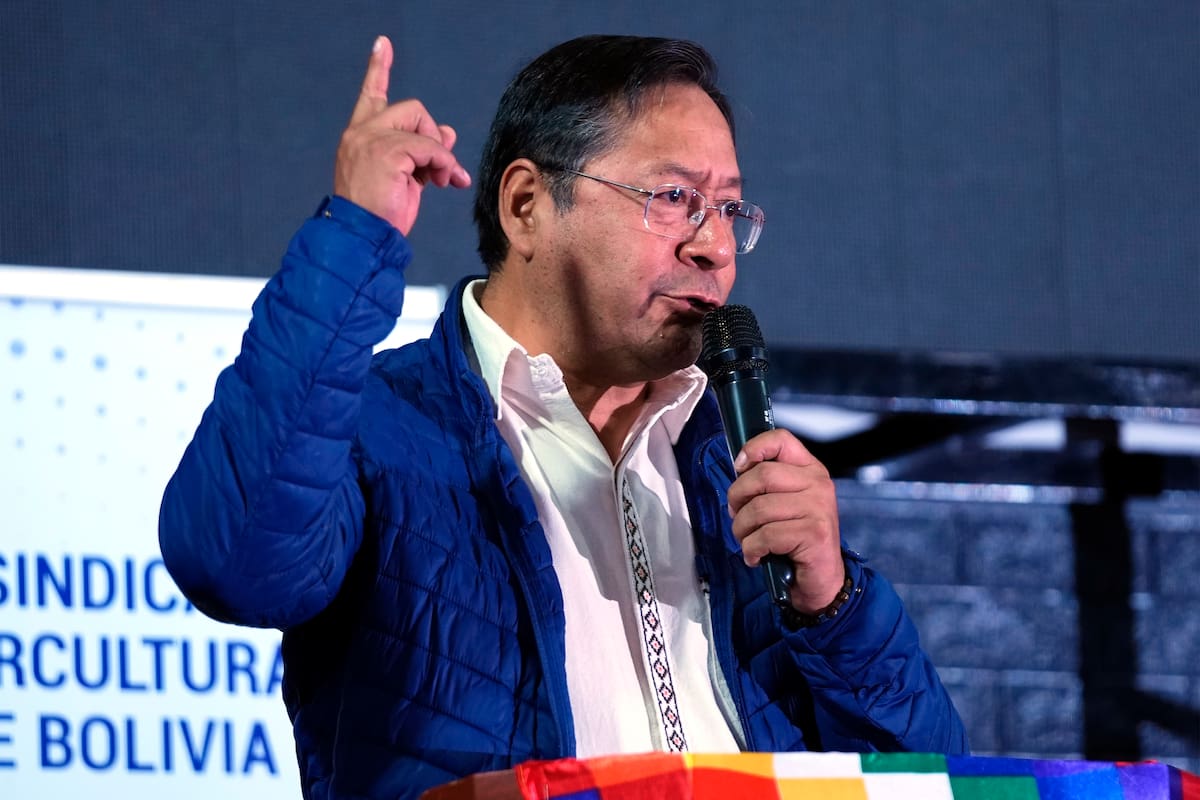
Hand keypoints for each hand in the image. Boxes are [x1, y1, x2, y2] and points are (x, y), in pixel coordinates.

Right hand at [333, 36, 471, 234]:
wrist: (363, 238)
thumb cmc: (380, 214)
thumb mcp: (406, 177)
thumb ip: (421, 151)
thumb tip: (446, 132)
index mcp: (359, 137)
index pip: (370, 95)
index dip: (379, 69)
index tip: (384, 45)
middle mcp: (361, 133)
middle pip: (411, 108)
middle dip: (431, 134)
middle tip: (439, 168)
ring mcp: (372, 140)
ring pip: (422, 126)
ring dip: (439, 153)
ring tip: (441, 179)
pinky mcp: (387, 152)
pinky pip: (430, 146)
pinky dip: (443, 163)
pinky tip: (443, 181)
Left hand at [727, 429, 845, 613]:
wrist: (822, 580)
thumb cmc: (797, 540)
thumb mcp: (785, 503)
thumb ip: (767, 484)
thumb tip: (738, 468)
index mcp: (810, 470)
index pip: (781, 440)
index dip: (753, 448)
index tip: (739, 467)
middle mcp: (818, 484)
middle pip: (761, 475)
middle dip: (737, 499)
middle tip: (738, 517)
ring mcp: (818, 508)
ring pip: (758, 508)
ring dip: (742, 530)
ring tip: (748, 541)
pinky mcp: (814, 533)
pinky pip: (765, 535)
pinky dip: (751, 549)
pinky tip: (757, 556)